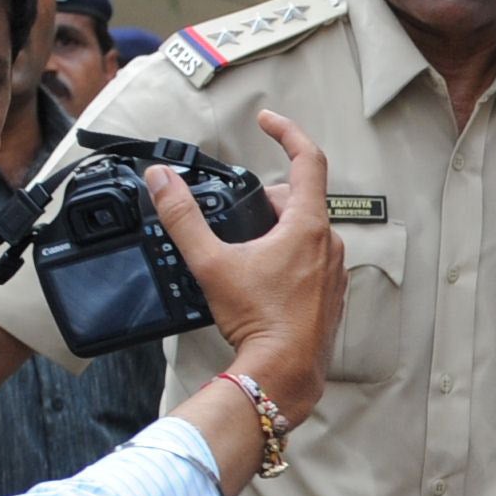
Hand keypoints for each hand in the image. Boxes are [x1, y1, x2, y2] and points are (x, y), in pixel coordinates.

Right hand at [162, 109, 345, 420]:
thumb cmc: (258, 323)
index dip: (287, 132)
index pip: (308, 159)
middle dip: (270, 197)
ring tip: (247, 249)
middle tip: (240, 210)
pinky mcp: (331, 296)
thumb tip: (161, 180)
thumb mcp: (210, 263)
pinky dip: (289, 258)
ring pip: (307, 232)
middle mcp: (329, 245)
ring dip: (279, 229)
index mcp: (307, 226)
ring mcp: (334, 272)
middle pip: (302, 199)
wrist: (283, 374)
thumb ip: (182, 217)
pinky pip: (312, 261)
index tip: (267, 121)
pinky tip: (263, 279)